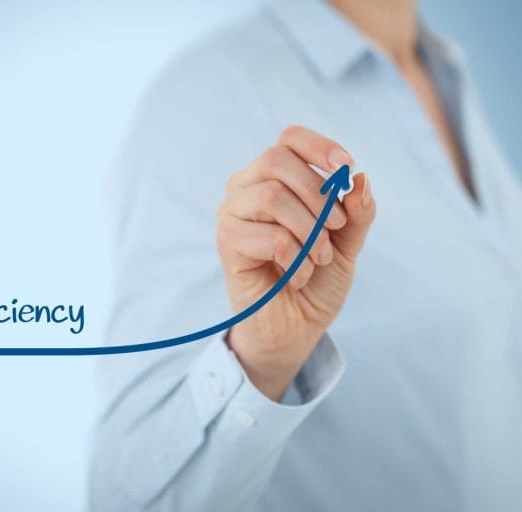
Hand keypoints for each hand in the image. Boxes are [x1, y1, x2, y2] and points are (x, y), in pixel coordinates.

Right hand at [216, 125, 375, 400]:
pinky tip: (298, 275)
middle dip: (317, 193)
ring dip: (308, 230)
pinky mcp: (226, 244)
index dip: (320, 147)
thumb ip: (356, 212)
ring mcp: (231, 215)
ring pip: (271, 197)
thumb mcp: (347, 242)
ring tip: (318, 258)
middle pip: (276, 160)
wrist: (295, 328)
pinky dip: (295, 258)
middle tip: (337, 228)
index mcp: (272, 179)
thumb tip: (360, 179)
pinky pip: (269, 236)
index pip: (289, 139)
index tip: (346, 170)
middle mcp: (245, 190)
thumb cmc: (316, 279)